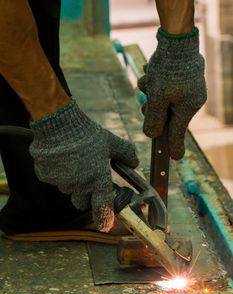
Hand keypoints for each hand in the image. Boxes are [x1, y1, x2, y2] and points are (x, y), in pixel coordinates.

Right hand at [29, 100, 138, 231]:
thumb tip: (135, 163)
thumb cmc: (87, 133)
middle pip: (82, 201)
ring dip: (71, 182)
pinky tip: (61, 158)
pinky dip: (57, 173)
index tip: (105, 225)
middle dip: (85, 194)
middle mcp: (79, 185)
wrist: (59, 123)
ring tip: (73, 161)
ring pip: (68, 189)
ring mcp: (61, 182)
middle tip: (87, 177)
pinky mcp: (46, 176)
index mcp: (97, 179)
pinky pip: (53, 180)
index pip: (102, 207)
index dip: (105, 219)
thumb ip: (126, 154)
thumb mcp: (111, 142)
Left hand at [138, 28, 206, 159]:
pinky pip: (165, 87)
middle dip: (152, 110)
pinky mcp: (182, 78)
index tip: (175, 159)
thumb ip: (153, 120)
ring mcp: (187, 89)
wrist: (177, 39)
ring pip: (162, 100)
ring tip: (150, 78)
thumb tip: (152, 135)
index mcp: (187, 109)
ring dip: (151, 92)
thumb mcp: (157, 98)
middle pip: (166, 116)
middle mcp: (190, 101)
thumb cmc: (168, 70)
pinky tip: (153, 71)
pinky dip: (155, 82)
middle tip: (145, 104)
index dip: (173, 147)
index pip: (177, 133)